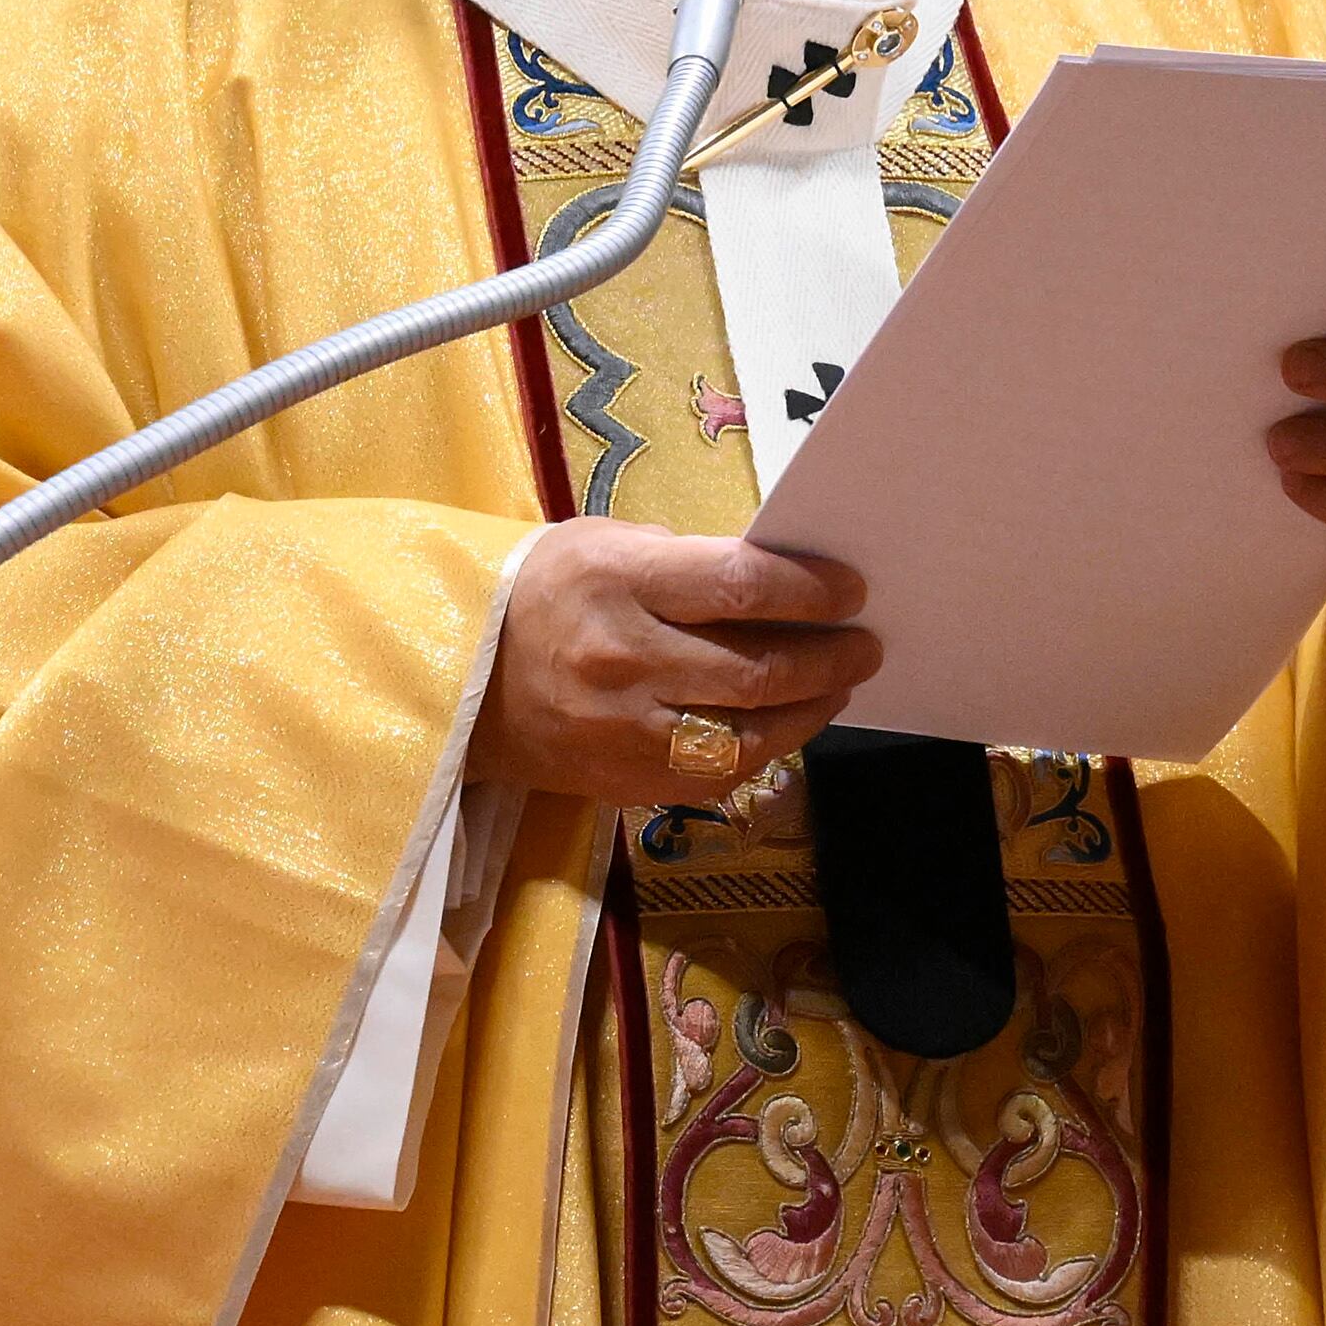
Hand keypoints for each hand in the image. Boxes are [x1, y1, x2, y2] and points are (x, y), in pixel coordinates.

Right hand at [468, 521, 878, 806]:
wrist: (461, 678)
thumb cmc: (547, 592)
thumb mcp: (606, 545)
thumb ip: (687, 561)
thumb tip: (777, 578)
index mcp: (618, 583)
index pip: (738, 586)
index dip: (809, 590)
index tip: (851, 589)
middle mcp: (622, 660)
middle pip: (755, 669)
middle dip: (829, 656)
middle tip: (864, 643)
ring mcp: (623, 731)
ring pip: (748, 735)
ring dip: (810, 709)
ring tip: (838, 684)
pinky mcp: (625, 781)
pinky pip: (718, 774)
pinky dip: (766, 747)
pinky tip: (787, 722)